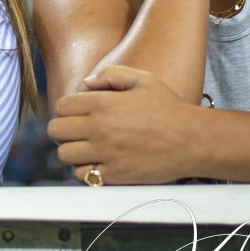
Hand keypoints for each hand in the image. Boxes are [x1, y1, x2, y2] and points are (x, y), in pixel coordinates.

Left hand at [48, 65, 201, 184]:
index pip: (61, 107)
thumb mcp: (143, 79)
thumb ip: (112, 74)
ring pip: (65, 155)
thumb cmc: (169, 108)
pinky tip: (97, 163)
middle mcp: (99, 128)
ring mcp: (106, 153)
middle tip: (77, 132)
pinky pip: (82, 176)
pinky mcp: (115, 174)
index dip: (65, 110)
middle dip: (63, 130)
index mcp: (103, 103)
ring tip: (86, 149)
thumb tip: (87, 82)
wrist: (193, 140)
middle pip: (56, 131)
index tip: (76, 115)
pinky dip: (85, 171)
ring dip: (72, 151)